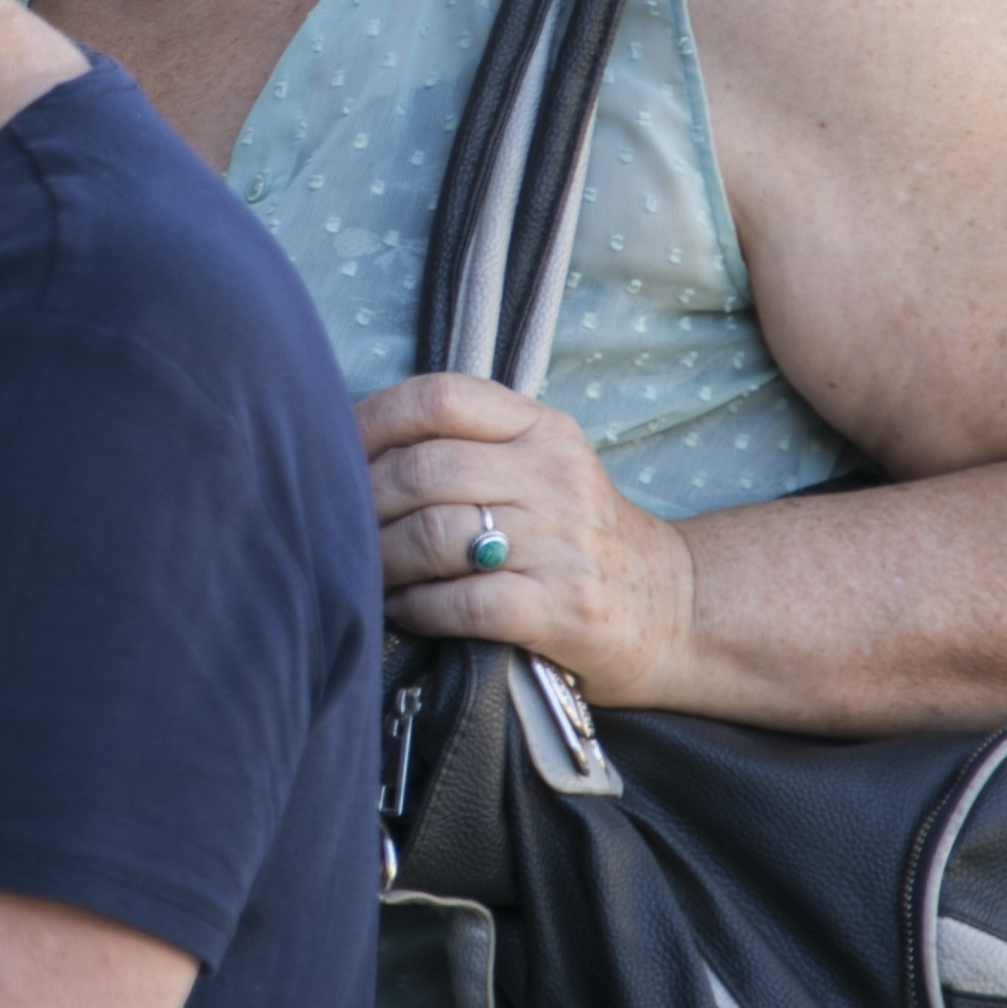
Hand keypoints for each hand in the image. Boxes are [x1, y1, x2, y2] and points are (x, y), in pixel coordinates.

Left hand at [359, 375, 695, 703]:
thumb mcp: (540, 470)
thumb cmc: (576, 540)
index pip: (441, 396)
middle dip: (363, 502)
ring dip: (380, 560)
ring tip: (365, 574)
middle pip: (424, 469)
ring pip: (434, 535)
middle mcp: (555, 476)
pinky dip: (416, 608)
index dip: (372, 422)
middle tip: (338, 530)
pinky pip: (463, 602)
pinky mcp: (563, 609)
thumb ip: (467, 448)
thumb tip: (349, 448)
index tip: (332, 453)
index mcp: (541, 430)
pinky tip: (406, 611)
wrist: (674, 610)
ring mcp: (563, 543)